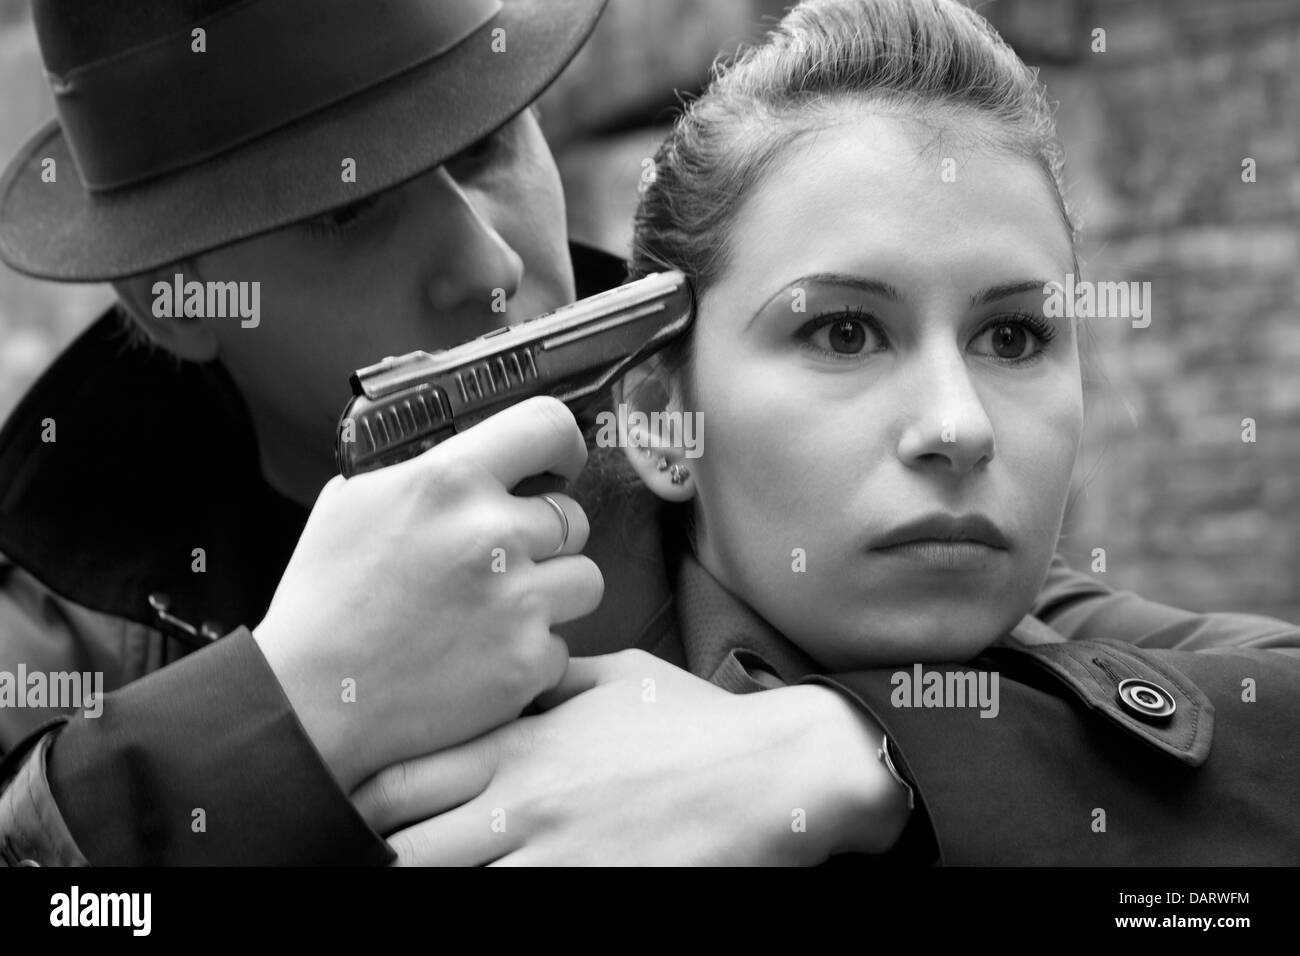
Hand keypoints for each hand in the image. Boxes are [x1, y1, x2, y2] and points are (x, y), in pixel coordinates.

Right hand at [253, 397, 602, 791]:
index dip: (564, 445)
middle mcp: (494, 534)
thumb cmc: (323, 601)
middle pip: (574, 517)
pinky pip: (560, 645)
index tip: (560, 463)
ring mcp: (518, 603)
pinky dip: (530, 654)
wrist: (306, 702)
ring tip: (499, 611)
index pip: (548, 426)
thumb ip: (422, 473)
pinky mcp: (527, 663)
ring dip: (552, 594)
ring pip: (584, 580)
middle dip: (545, 539)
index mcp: (448, 481)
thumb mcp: (353, 502)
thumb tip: (471, 458)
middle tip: (504, 562)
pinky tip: (481, 659)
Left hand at [350, 650, 909, 864]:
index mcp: (523, 744)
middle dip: (382, 858)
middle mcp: (524, 804)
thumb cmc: (695, 722)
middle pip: (404, 850)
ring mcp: (557, 860)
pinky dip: (492, 905)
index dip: (364, 804)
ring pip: (450, 891)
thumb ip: (546, 683)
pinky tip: (500, 889)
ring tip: (434, 875)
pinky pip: (513, 914)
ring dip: (435, 884)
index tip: (359, 812)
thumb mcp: (615, 676)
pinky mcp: (592, 896)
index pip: (400, 781)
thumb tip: (502, 677)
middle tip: (380, 859)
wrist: (777, 771)